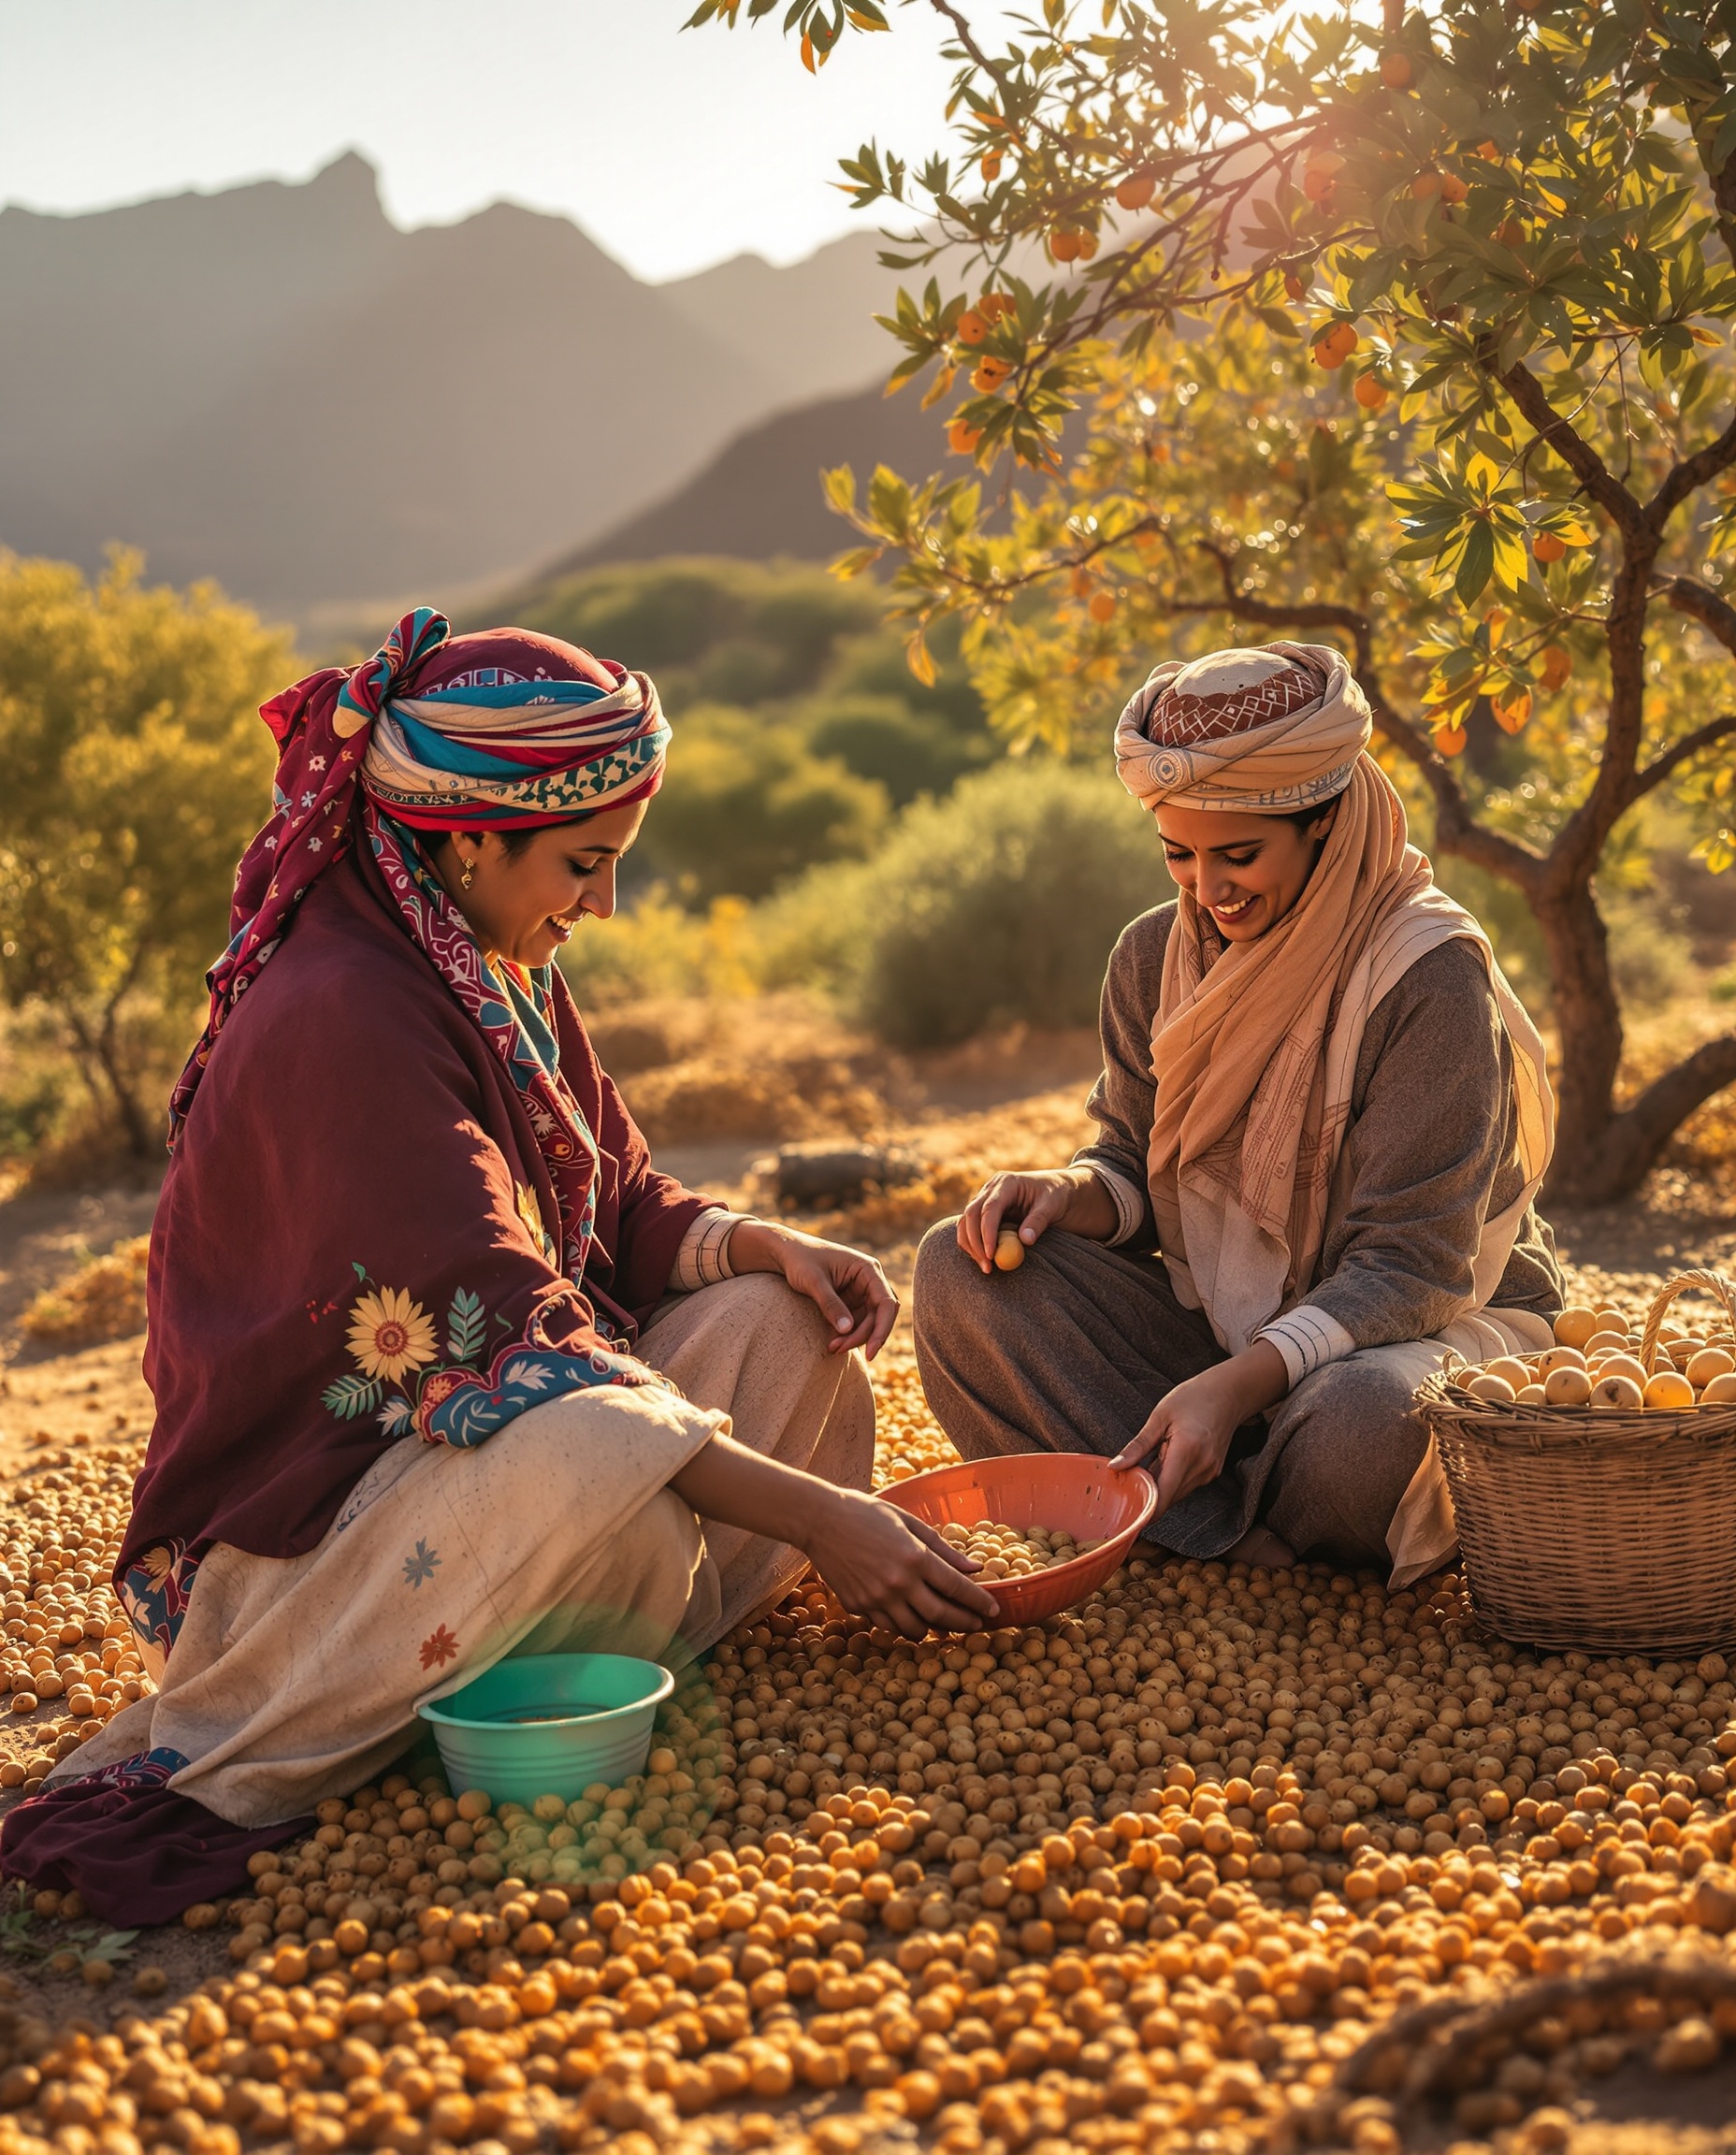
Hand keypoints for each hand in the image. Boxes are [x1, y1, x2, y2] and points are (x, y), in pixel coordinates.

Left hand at [727, 1219, 897, 1358]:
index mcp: (867, 1269)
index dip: (882, 1329)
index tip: (871, 1352)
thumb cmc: (800, 1260)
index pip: (886, 1303)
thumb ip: (830, 1304)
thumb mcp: (813, 1281)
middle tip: (839, 1349)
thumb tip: (847, 1330)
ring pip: (868, 1323)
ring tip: (832, 1347)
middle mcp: (869, 1281)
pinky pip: (856, 1324)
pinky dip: (846, 1335)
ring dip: (853, 1338)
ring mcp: (861, 1292)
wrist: (785, 1254)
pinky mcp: (850, 1302)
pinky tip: (832, 1343)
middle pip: (879, 1316)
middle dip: (863, 1336)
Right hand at [803, 1486, 1001, 1636]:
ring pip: (914, 1629)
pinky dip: (905, 1627)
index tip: (993, 1610)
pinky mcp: (858, 1606)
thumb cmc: (866, 1513)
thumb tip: (974, 1567)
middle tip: (976, 1626)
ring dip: (934, 1631)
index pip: (956, 1587)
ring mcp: (876, 1597)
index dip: (978, 1601)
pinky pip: (888, 1626)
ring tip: (945, 1626)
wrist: (819, 1520)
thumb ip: (942, 1548)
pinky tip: (913, 1620)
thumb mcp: (908, 1522)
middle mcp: (898, 1582)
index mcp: (914, 1556)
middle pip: (940, 1615)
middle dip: (964, 1623)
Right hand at [956, 1168, 1115, 1272]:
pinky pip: (971, 1228)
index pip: (989, 1208)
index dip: (987, 1233)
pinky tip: (984, 1260)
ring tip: (986, 1268)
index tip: (991, 1255)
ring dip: (971, 1246)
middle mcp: (991, 1189)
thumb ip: (1038, 1221)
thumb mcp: (1052, 1205)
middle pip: (971, 1215)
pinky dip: (973, 1244)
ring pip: (966, 1222)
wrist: (1058, 1190)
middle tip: (987, 1267)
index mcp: (1007, 1183)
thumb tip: (1025, 1240)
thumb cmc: (1057, 1195)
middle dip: (975, 1242)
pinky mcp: (985, 1212)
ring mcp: (985, 1200)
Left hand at [1110, 1341, 1289, 1515]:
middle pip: (1168, 1498)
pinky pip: (1185, 1485)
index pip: (1163, 1495)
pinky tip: (1168, 1457)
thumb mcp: (1159, 1417)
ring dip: (1160, 1485)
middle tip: (1132, 1474)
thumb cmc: (1192, 1398)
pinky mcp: (1212, 1473)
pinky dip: (1172, 1479)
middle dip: (1148, 1493)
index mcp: (1187, 1450)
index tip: (1128, 1512)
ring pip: (1176, 1494)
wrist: (1227, 1394)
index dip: (1144, 1510)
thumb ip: (1137, 1446)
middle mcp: (1202, 1466)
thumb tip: (1115, 1467)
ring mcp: (1209, 1472)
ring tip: (1156, 1456)